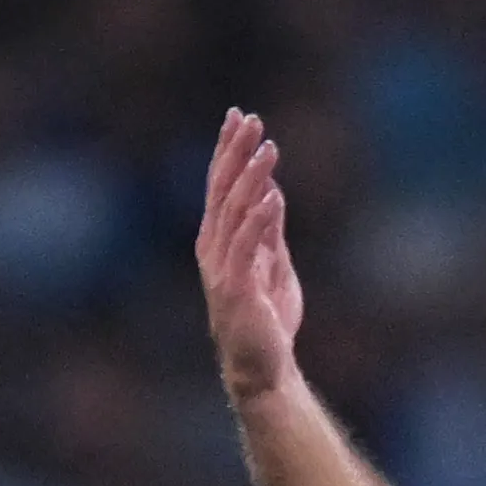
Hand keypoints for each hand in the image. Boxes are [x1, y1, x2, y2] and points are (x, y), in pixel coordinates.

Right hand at [196, 108, 308, 403]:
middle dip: (235, 151)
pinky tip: (273, 195)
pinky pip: (246, 245)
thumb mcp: (272, 265)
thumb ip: (268, 231)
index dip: (228, 150)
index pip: (220, 186)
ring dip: (251, 177)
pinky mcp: (236, 288)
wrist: (263, 369)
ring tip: (267, 148)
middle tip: (249, 119)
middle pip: (221, 189)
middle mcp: (213, 248)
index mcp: (219, 240)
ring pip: (233, 211)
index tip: (239, 117)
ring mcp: (221, 267)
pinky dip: (259, 218)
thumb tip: (270, 192)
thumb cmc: (266, 321)